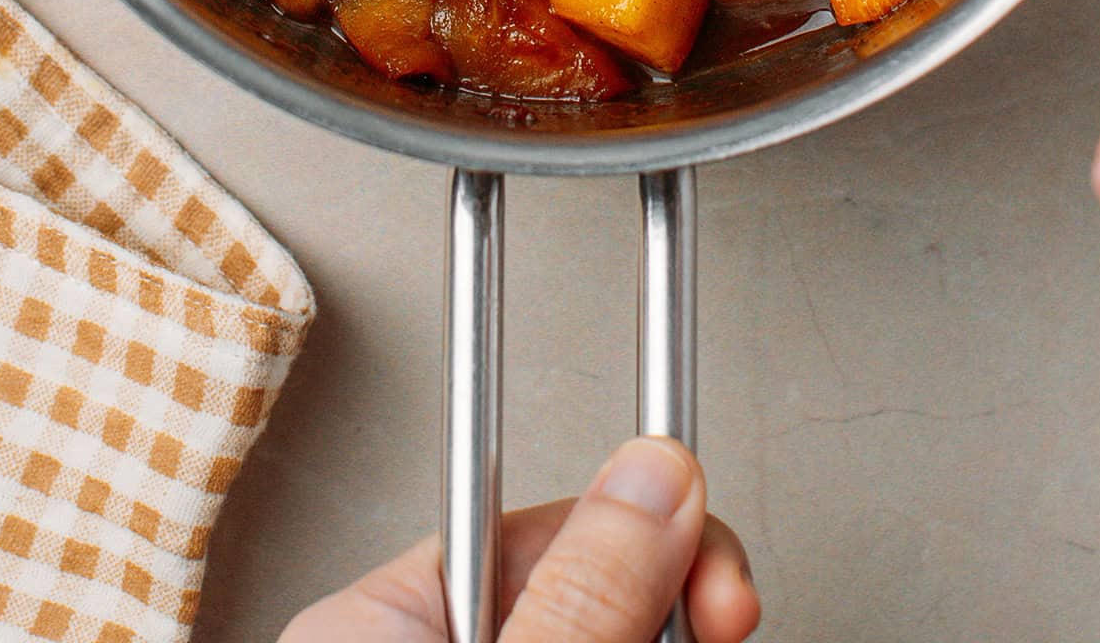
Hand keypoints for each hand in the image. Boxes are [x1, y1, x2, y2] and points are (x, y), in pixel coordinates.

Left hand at [279, 436, 759, 642]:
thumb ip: (578, 595)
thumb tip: (655, 473)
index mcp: (380, 625)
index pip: (535, 517)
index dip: (631, 506)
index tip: (696, 481)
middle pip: (597, 582)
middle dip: (671, 598)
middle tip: (719, 621)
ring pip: (626, 630)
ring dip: (674, 636)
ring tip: (696, 637)